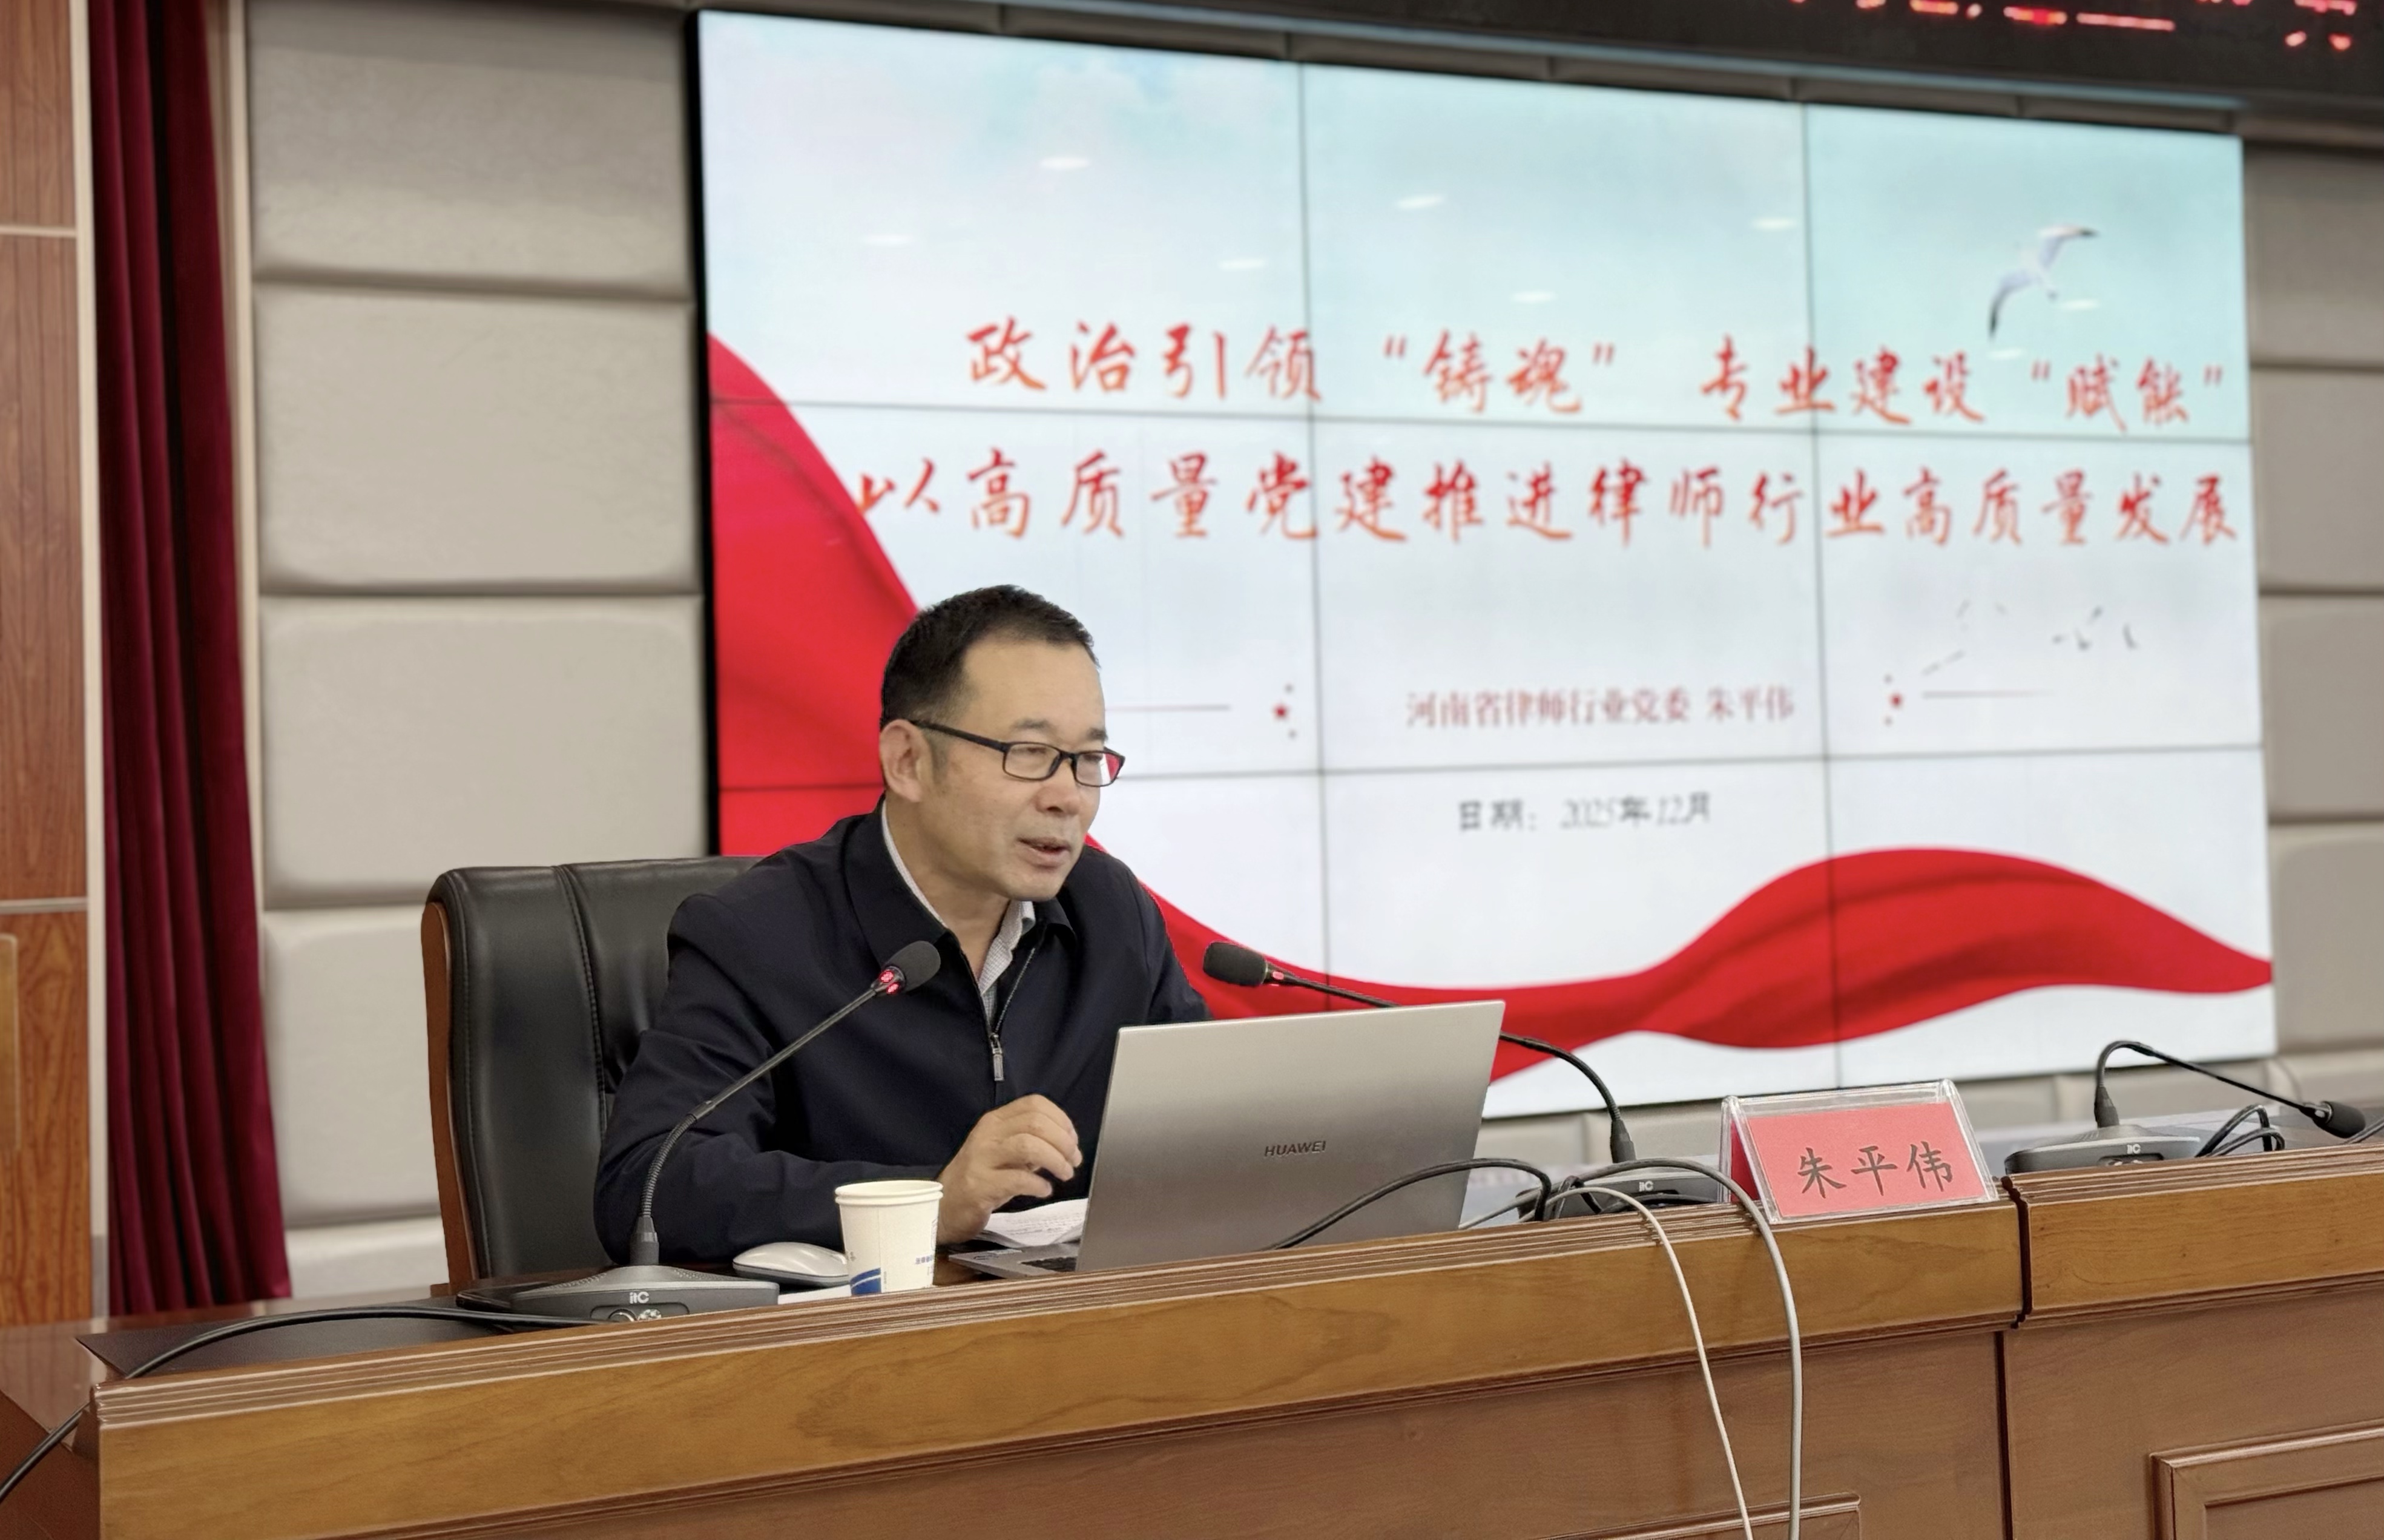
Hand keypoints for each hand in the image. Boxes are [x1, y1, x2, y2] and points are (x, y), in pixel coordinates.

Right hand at [936, 1095, 1081, 1244]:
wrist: (944, 1207)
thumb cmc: (979, 1178)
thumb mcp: (1004, 1153)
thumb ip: (1030, 1143)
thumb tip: (1064, 1144)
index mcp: (995, 1121)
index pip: (1033, 1104)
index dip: (1060, 1119)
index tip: (1072, 1139)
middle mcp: (988, 1134)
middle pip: (1035, 1123)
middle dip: (1063, 1141)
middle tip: (1073, 1160)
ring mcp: (982, 1159)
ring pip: (1029, 1145)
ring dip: (1055, 1160)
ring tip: (1064, 1174)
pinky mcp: (980, 1186)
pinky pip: (1018, 1179)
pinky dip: (1039, 1185)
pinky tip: (1044, 1190)